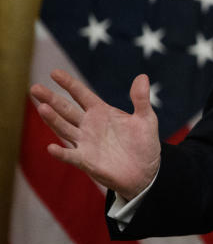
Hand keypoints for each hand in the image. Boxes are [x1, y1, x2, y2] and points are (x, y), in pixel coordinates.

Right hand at [31, 69, 161, 200]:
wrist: (146, 171)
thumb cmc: (143, 143)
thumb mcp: (146, 119)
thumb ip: (141, 99)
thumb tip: (143, 77)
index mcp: (101, 112)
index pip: (81, 94)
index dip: (69, 84)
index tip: (54, 72)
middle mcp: (89, 125)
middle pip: (66, 110)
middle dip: (51, 99)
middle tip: (35, 88)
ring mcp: (85, 143)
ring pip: (64, 129)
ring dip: (53, 120)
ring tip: (42, 108)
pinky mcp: (86, 161)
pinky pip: (71, 156)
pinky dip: (61, 153)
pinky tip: (51, 148)